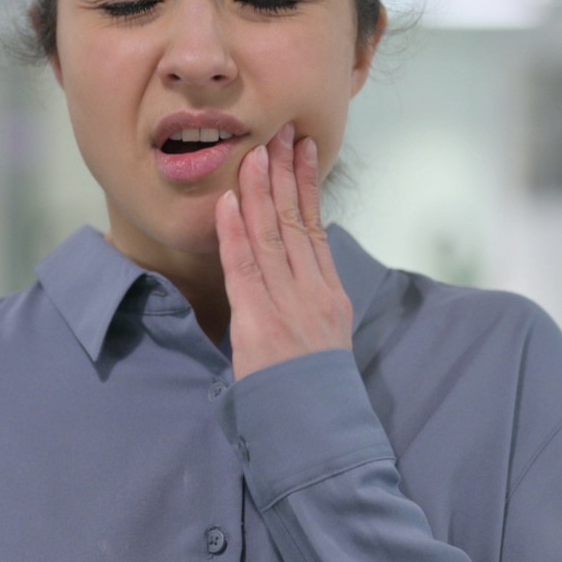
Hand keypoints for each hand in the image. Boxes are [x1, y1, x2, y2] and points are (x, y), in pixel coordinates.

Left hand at [215, 123, 353, 379]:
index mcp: (330, 293)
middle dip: (286, 171)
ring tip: (255, 151)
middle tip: (280, 129)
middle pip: (297, 220)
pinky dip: (235, 233)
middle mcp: (313, 292)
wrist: (319, 431)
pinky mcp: (260, 324)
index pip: (316, 226)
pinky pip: (245, 269)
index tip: (303, 149)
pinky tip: (230, 202)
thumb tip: (299, 262)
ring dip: (261, 190)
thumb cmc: (316, 387)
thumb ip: (313, 296)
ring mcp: (289, 306)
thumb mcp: (326, 336)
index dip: (308, 184)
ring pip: (272, 235)